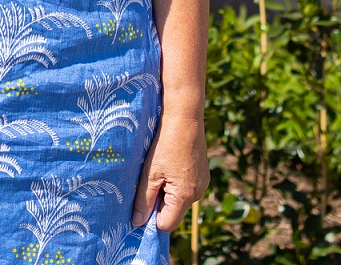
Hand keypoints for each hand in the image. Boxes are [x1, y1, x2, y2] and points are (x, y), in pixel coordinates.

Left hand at [132, 108, 207, 230]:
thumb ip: (144, 200)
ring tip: (156, 169)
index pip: (167, 223)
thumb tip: (137, 223)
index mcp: (186, 196)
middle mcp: (198, 194)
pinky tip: (167, 164)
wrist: (185, 117)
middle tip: (145, 182)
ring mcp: (202, 183)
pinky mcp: (202, 174)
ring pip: (179, 198)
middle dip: (158, 203)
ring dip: (165, 191)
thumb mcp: (150, 173)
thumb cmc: (165, 144)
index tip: (139, 207)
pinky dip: (174, 181)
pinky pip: (186, 187)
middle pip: (173, 211)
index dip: (151, 219)